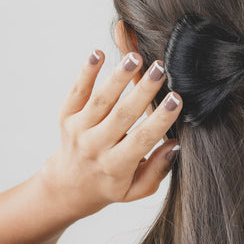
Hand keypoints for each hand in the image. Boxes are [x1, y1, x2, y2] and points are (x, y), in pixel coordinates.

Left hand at [38, 49, 181, 218]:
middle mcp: (95, 146)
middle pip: (122, 115)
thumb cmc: (111, 185)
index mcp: (116, 166)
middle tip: (160, 69)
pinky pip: (77, 91)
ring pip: (101, 100)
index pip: (142, 139)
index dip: (160, 119)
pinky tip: (98, 53)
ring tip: (135, 57)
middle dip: (143, 91)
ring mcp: (79, 129)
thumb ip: (158, 169)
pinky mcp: (67, 116)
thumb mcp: (138, 189)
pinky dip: (86, 71)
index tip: (176, 99)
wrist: (69, 186)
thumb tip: (175, 144)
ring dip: (118, 77)